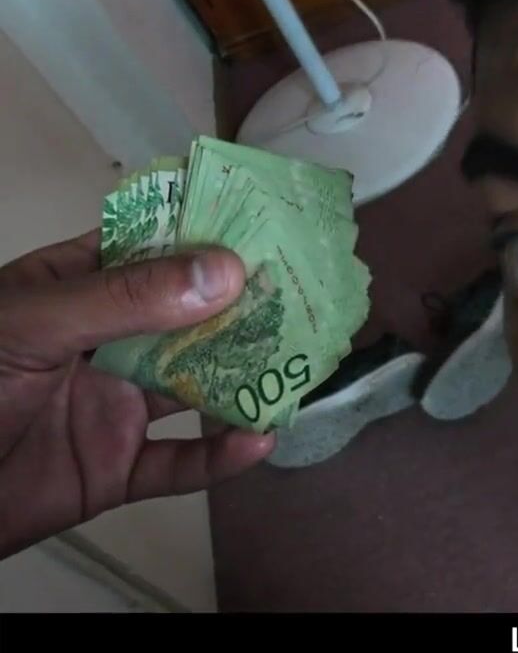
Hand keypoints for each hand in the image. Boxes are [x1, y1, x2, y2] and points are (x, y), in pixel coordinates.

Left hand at [0, 230, 274, 558]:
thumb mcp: (31, 324)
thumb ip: (125, 298)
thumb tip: (225, 271)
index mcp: (75, 291)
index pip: (152, 249)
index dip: (210, 235)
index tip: (273, 225)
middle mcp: (103, 344)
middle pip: (189, 320)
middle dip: (247, 310)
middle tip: (308, 298)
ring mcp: (112, 407)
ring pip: (196, 389)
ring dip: (246, 381)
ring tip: (301, 367)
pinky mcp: (116, 470)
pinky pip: (180, 464)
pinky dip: (220, 459)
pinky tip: (258, 440)